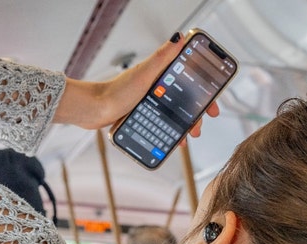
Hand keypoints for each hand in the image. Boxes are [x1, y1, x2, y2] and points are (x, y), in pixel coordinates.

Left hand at [56, 33, 220, 137]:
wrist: (94, 110)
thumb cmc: (116, 92)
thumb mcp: (144, 74)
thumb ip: (163, 57)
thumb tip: (180, 38)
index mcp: (160, 75)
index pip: (189, 81)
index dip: (203, 92)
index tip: (212, 105)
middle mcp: (156, 87)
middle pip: (184, 101)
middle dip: (195, 114)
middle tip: (198, 126)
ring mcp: (148, 102)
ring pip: (173, 114)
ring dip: (183, 126)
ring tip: (185, 138)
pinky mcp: (141, 114)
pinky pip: (161, 123)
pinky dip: (170, 131)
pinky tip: (172, 141)